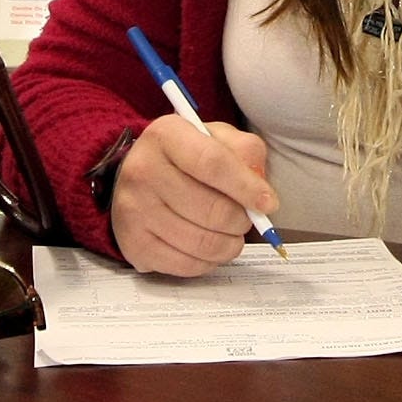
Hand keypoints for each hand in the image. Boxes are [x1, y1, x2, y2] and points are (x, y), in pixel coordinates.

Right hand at [108, 114, 278, 276]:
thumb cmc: (185, 158)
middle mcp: (142, 171)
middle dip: (241, 220)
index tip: (268, 203)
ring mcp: (134, 210)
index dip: (246, 187)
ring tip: (231, 234)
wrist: (139, 176)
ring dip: (229, 244)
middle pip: (211, 210)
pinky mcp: (134, 244)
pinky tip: (209, 247)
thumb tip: (261, 190)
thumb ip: (244, 151)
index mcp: (165, 136)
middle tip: (246, 218)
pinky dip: (208, 261)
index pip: (212, 163)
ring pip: (202, 242)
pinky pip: (186, 265)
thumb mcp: (215, 138)